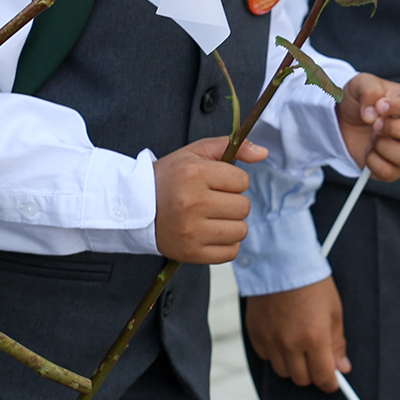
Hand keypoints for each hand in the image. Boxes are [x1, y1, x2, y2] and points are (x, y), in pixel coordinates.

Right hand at [153, 136, 262, 263]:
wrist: (136, 206)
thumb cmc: (169, 178)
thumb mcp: (195, 153)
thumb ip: (231, 147)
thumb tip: (264, 153)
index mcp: (194, 174)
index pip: (242, 181)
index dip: (232, 181)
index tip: (214, 183)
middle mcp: (193, 203)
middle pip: (244, 207)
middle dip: (232, 203)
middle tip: (211, 201)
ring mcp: (192, 231)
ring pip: (240, 231)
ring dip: (231, 224)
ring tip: (211, 217)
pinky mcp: (192, 253)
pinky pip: (230, 252)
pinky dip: (225, 244)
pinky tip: (210, 233)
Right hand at [243, 279, 345, 390]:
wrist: (281, 261)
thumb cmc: (311, 283)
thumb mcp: (334, 312)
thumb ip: (337, 343)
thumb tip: (342, 367)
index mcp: (315, 338)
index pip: (323, 377)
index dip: (330, 383)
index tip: (333, 381)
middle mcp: (290, 343)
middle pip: (301, 379)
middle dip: (313, 374)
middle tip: (317, 360)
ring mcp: (270, 339)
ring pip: (283, 371)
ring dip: (294, 365)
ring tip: (299, 347)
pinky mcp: (255, 333)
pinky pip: (266, 356)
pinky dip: (276, 353)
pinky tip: (283, 338)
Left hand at [336, 74, 399, 181]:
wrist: (346, 122)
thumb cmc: (362, 101)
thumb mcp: (361, 84)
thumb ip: (368, 91)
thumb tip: (371, 114)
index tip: (380, 105)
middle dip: (394, 127)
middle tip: (374, 123)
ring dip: (383, 146)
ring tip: (371, 137)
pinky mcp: (396, 169)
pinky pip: (390, 172)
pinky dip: (373, 162)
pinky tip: (369, 150)